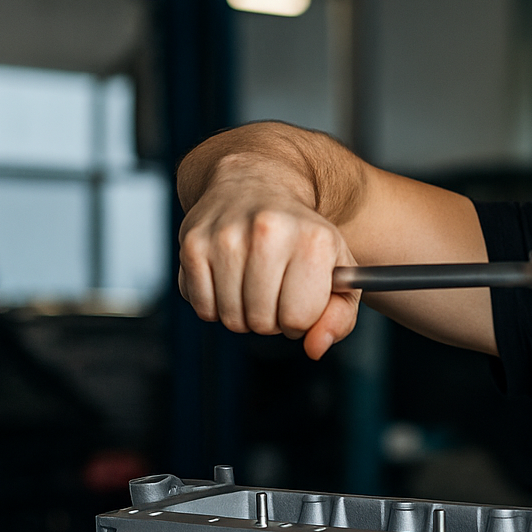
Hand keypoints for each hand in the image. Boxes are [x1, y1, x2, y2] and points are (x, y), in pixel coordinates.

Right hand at [177, 155, 359, 360]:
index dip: (301, 320)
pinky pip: (202, 306)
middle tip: (276, 291)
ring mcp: (226, 236)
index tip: (301, 298)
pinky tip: (228, 277)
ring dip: (243, 314)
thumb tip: (315, 348)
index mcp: (313, 240)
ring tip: (253, 283)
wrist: (255, 182)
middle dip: (271, 320)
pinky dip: (215, 304)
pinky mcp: (193, 243)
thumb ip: (339, 317)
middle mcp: (269, 232)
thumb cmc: (302, 236)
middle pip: (262, 322)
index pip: (299, 318)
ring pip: (230, 318)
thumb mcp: (339, 273)